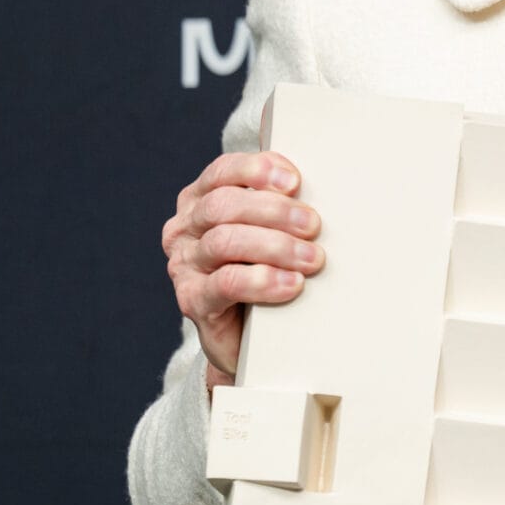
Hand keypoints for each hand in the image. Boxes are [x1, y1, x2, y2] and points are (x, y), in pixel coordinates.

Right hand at [161, 152, 324, 387]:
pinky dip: (263, 280)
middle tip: (313, 226)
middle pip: (224, 205)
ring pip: (225, 242)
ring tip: (312, 259)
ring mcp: (184, 264)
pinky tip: (292, 284)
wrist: (250, 334)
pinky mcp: (192, 300)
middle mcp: (185, 228)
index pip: (223, 171)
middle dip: (275, 211)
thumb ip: (280, 202)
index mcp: (200, 199)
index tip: (295, 183)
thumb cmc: (264, 267)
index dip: (258, 171)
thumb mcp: (269, 228)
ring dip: (276, 246)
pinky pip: (225, 283)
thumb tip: (320, 186)